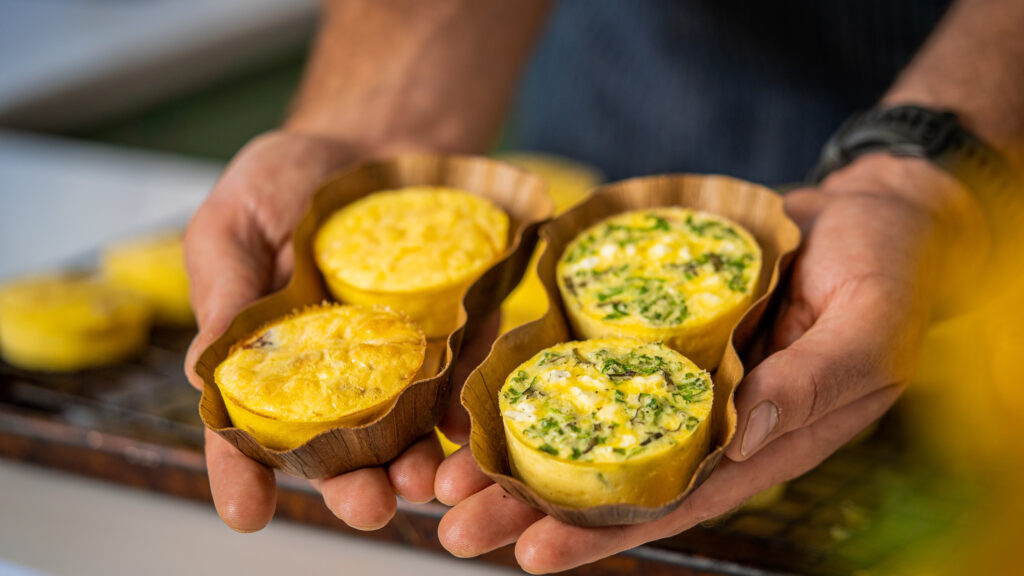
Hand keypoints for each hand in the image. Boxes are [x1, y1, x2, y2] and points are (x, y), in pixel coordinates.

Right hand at [183, 130, 494, 531]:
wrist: (375, 140)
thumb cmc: (290, 178)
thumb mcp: (236, 220)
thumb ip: (223, 290)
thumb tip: (202, 373)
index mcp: (269, 357)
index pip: (248, 426)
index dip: (242, 472)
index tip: (246, 513)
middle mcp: (334, 373)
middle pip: (339, 448)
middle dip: (353, 485)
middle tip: (370, 505)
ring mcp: (399, 359)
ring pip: (407, 432)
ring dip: (420, 464)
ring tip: (429, 480)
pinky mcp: (456, 334)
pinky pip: (465, 380)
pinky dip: (468, 410)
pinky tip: (472, 430)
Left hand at [433, 154, 987, 572]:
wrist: (867, 213)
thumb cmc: (888, 271)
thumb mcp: (869, 326)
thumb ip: (814, 381)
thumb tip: (744, 429)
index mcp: (762, 438)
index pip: (675, 500)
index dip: (605, 532)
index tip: (534, 553)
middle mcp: (709, 417)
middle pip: (612, 476)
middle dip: (533, 505)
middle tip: (457, 527)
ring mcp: (677, 372)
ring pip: (588, 423)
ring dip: (517, 451)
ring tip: (445, 475)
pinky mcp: (654, 326)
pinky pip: (592, 356)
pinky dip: (539, 379)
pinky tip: (483, 397)